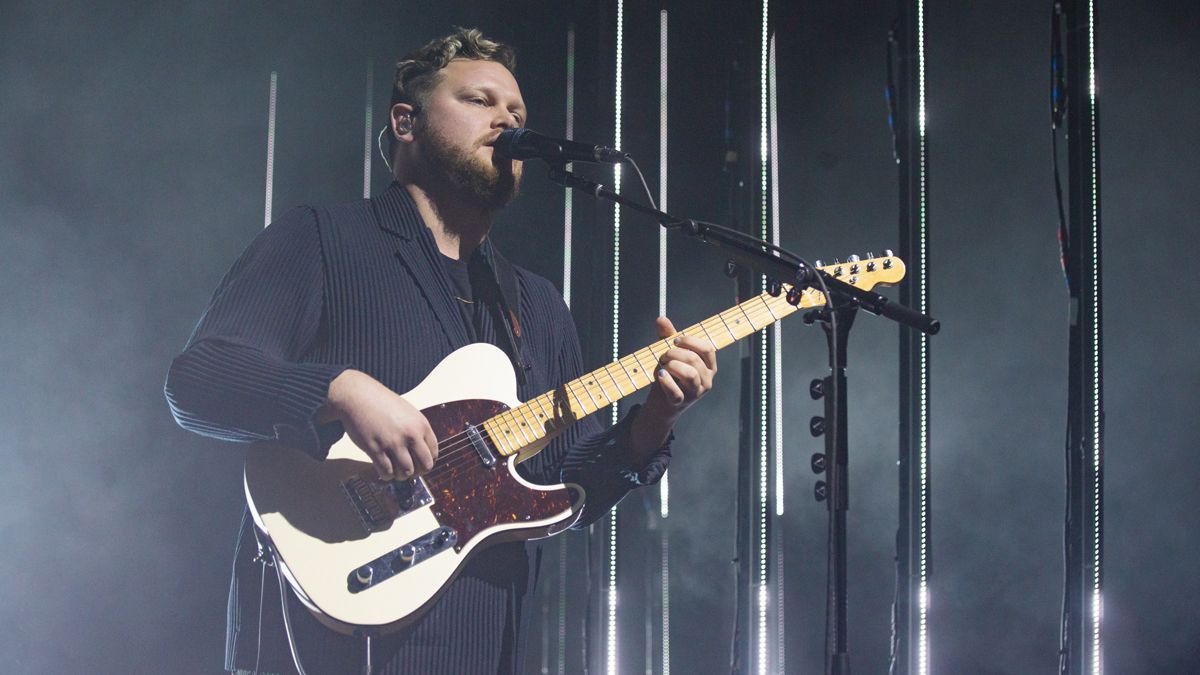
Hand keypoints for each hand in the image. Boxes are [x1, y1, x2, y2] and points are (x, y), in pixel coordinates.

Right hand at [319, 370, 437, 479]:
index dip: (428, 462)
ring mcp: (393, 442)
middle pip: (424, 466)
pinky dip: (387, 475)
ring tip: (396, 471)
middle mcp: (410, 434)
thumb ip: (417, 430)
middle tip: (410, 472)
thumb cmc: (382, 403)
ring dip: (401, 475)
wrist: (358, 396)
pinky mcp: (375, 449)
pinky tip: (384, 470)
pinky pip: (387, 472)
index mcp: (421, 425)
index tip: (421, 465)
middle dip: (418, 472)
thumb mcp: (409, 412)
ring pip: (406, 472)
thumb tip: (422, 452)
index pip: (434, 453)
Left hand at [631, 317, 716, 453]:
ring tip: (663, 366)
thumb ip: (667, 337)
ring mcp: (695, 393)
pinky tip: (660, 375)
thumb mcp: (670, 354)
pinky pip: (676, 391)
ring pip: (689, 374)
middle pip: (695, 359)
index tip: (675, 340)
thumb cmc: (669, 376)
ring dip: (672, 365)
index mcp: (708, 367)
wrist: (659, 405)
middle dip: (675, 353)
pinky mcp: (681, 403)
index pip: (707, 349)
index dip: (691, 341)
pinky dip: (666, 381)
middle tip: (663, 356)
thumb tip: (661, 318)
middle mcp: (706, 380)